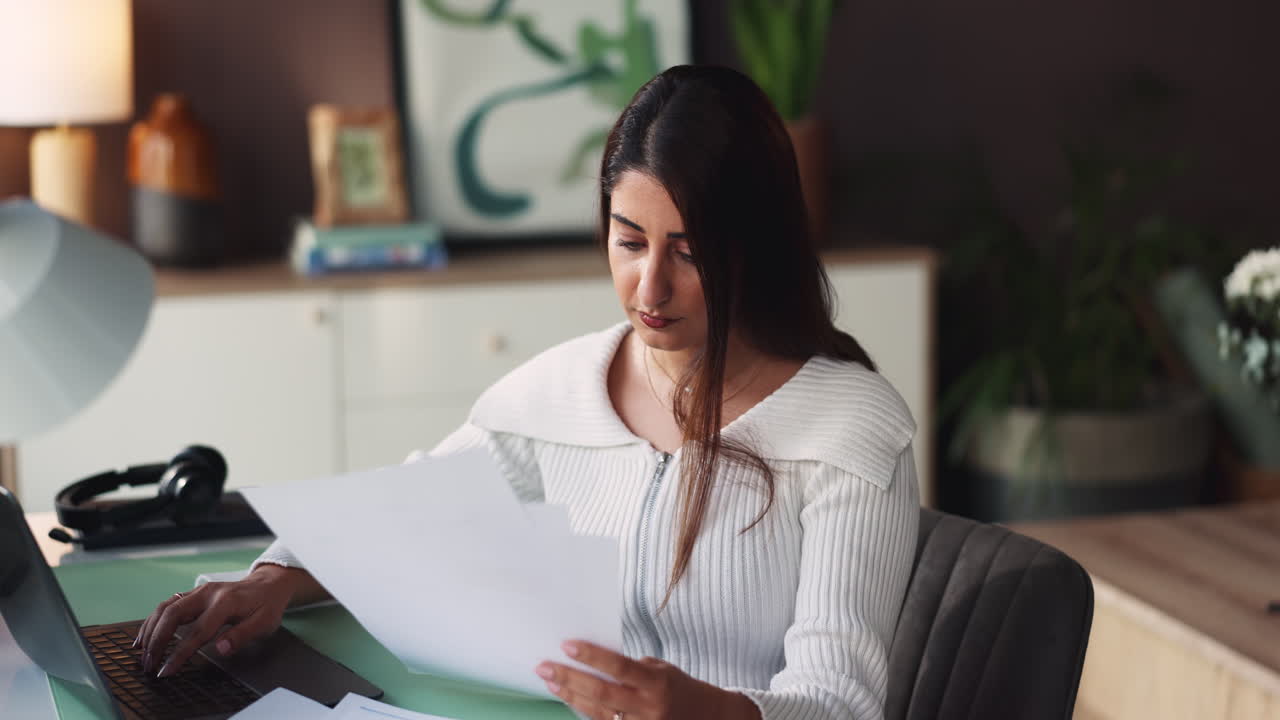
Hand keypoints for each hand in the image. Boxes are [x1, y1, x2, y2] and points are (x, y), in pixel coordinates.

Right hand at [133, 564, 307, 677]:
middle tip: (148, 665)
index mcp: (226, 602)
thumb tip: (221, 649)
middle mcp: (208, 594)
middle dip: (157, 641)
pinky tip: (145, 636)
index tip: (166, 671)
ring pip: (165, 608)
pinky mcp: (193, 593)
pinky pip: (167, 605)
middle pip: (173, 615)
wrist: (268, 585)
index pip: (197, 631)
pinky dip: (153, 621)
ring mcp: (198, 591)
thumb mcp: (265, 623)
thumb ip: (242, 635)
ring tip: (141, 653)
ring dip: (150, 630)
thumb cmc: (266, 606)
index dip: (180, 653)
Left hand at [535, 640, 760, 719]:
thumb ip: (632, 669)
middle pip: (601, 693)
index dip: (591, 656)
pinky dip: (585, 712)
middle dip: (570, 680)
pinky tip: (570, 700)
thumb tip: (594, 660)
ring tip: (551, 682)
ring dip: (571, 697)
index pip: (619, 667)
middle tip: (544, 667)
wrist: (707, 719)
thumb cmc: (679, 688)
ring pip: (598, 714)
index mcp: (657, 682)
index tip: (567, 645)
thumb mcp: (661, 669)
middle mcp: (649, 707)